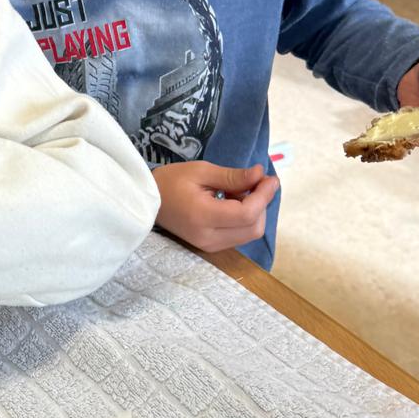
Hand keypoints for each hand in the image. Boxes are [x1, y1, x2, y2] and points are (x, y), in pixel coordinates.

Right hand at [154, 161, 279, 253]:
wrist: (147, 202)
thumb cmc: (171, 181)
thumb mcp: (202, 171)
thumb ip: (233, 176)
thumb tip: (261, 175)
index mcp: (203, 217)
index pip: (247, 214)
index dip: (264, 196)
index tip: (270, 178)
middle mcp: (209, 238)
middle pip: (253, 228)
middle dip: (262, 204)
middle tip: (256, 181)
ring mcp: (210, 245)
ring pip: (249, 234)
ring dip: (255, 211)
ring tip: (241, 190)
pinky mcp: (211, 246)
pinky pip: (239, 235)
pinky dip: (245, 219)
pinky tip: (233, 202)